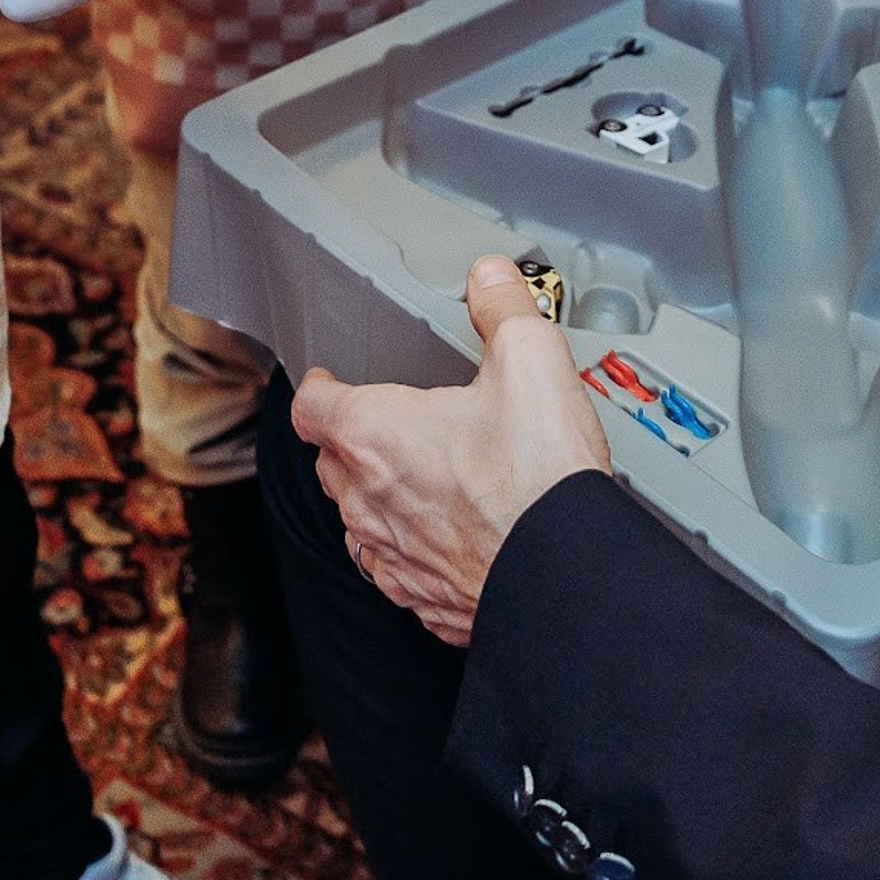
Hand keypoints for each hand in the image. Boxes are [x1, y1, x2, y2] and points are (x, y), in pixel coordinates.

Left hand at [292, 253, 610, 646]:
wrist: (568, 579)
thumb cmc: (541, 483)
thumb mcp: (530, 360)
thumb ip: (503, 306)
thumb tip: (491, 278)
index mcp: (377, 435)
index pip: (311, 407)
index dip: (318, 388)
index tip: (327, 382)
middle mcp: (370, 500)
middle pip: (330, 464)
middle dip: (347, 441)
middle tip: (379, 422)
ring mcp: (394, 558)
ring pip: (357, 522)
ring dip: (373, 497)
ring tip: (411, 478)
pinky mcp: (424, 601)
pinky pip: (394, 571)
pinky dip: (406, 549)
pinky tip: (440, 535)